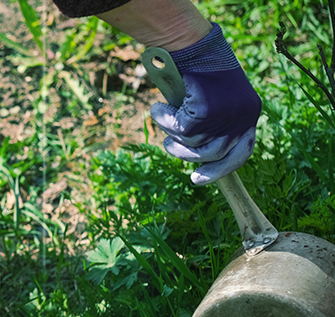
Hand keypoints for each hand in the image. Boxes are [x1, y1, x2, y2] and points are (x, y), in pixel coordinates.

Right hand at [149, 23, 261, 184]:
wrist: (194, 45)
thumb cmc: (201, 69)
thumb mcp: (216, 99)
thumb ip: (214, 124)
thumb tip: (197, 152)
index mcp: (249, 114)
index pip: (241, 152)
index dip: (219, 170)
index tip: (198, 179)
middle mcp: (243, 117)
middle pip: (214, 154)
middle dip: (187, 155)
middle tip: (170, 146)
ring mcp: (226, 116)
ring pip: (192, 143)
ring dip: (171, 133)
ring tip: (163, 117)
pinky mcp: (206, 111)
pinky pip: (179, 129)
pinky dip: (164, 119)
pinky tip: (159, 107)